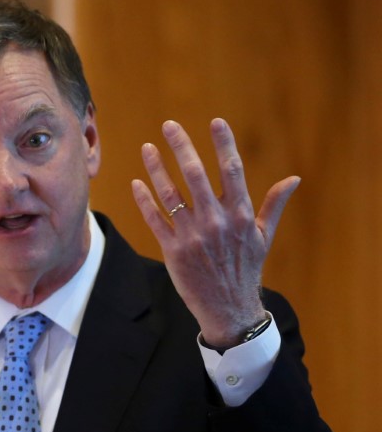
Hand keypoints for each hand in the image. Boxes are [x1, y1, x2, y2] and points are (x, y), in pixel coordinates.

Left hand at [131, 118, 299, 348]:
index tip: (215, 122)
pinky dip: (144, 200)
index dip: (223, 144)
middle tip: (169, 125)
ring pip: (170, 194)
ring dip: (156, 168)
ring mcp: (192, 236)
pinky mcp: (172, 251)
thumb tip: (293, 179)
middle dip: (181, 146)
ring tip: (147, 148)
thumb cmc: (246, 269)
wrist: (229, 309)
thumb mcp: (263, 236)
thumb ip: (273, 205)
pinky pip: (154, 219)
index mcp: (240, 215)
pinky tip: (137, 182)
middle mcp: (215, 221)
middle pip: (195, 174)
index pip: (231, 170)